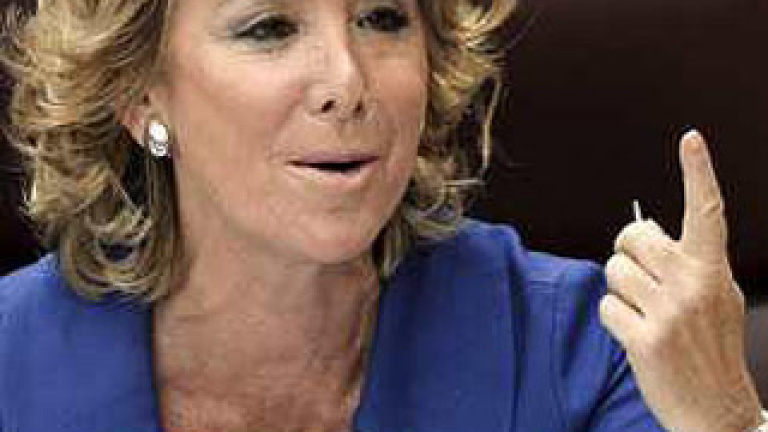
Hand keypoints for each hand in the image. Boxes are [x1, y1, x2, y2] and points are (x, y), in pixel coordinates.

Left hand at [599, 130, 762, 431]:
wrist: (716, 410)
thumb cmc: (710, 347)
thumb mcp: (715, 297)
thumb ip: (686, 262)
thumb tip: (642, 230)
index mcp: (714, 270)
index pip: (706, 212)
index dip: (698, 172)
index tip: (690, 139)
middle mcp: (694, 285)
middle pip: (631, 236)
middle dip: (628, 252)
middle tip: (642, 277)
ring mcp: (669, 312)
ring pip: (613, 271)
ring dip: (621, 291)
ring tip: (646, 314)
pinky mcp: (645, 339)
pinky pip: (606, 307)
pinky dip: (614, 320)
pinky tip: (637, 336)